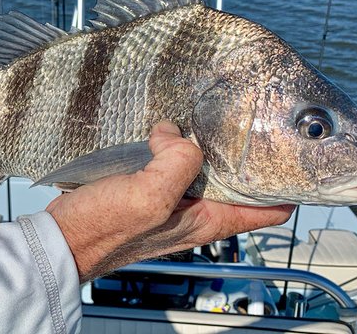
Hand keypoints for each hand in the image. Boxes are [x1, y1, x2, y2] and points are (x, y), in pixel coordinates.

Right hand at [46, 121, 294, 281]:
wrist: (61, 240)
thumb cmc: (103, 231)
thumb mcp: (149, 198)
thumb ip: (176, 163)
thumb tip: (176, 132)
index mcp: (208, 219)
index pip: (270, 209)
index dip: (288, 183)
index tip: (295, 152)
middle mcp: (195, 212)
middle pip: (239, 182)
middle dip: (245, 154)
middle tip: (246, 118)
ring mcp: (171, 201)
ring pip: (203, 169)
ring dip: (205, 146)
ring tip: (205, 115)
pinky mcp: (147, 190)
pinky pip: (171, 163)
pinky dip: (173, 146)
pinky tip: (163, 129)